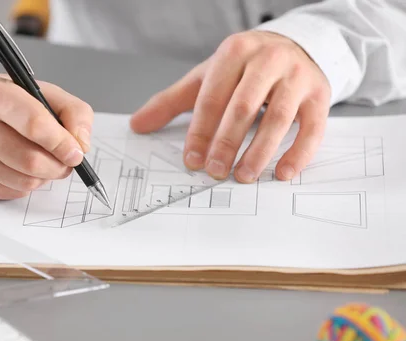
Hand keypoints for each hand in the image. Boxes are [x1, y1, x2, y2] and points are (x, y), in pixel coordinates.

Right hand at [0, 74, 92, 198]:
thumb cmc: (5, 103)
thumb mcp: (41, 92)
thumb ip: (73, 111)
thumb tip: (81, 145)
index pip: (34, 124)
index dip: (62, 143)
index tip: (76, 152)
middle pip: (31, 161)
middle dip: (58, 165)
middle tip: (66, 161)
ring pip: (25, 181)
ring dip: (45, 176)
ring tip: (43, 160)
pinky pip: (13, 192)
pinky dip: (27, 184)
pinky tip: (21, 167)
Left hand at [130, 31, 330, 182]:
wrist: (293, 46)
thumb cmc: (243, 68)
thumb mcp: (206, 77)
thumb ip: (171, 101)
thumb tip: (138, 125)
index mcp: (235, 52)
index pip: (212, 97)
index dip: (200, 131)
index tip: (192, 160)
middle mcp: (268, 60)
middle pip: (244, 107)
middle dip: (227, 143)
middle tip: (215, 171)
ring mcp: (297, 77)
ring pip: (279, 118)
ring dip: (259, 152)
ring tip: (243, 176)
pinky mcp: (320, 95)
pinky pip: (313, 127)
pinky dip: (299, 153)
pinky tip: (282, 173)